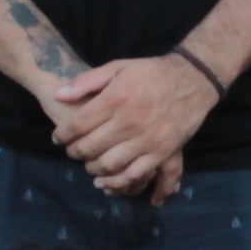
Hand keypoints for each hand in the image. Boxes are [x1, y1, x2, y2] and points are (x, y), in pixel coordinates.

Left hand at [48, 51, 219, 194]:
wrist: (193, 80)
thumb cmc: (152, 72)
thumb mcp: (118, 67)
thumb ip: (86, 81)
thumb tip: (58, 95)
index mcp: (115, 99)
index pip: (77, 125)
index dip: (62, 135)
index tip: (58, 138)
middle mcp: (128, 122)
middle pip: (89, 147)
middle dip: (74, 152)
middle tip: (71, 151)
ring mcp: (145, 140)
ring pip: (107, 164)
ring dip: (91, 168)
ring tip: (88, 164)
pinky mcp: (161, 153)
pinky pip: (133, 175)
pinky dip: (115, 182)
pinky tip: (105, 181)